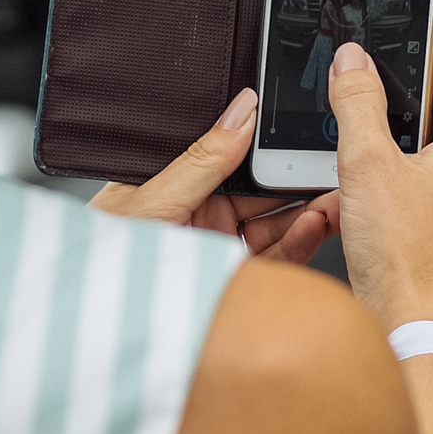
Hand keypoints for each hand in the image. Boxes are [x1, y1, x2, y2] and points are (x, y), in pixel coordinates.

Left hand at [90, 88, 336, 261]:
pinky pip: (277, 258)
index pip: (238, 159)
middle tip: (332, 169)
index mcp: (182, 184)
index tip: (303, 135)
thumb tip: (240, 112)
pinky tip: (315, 225)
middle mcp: (206, 214)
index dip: (272, 148)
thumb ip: (202, 160)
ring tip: (333, 199)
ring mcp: (223, 248)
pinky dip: (301, 242)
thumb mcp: (152, 199)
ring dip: (311, 212)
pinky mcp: (236, 279)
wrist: (99, 321)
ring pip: (280, 226)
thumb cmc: (107, 257)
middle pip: (267, 192)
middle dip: (303, 182)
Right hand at [328, 43, 432, 341]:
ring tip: (366, 159)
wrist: (419, 338)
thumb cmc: (408, 262)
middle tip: (368, 99)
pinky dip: (410, 186)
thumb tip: (353, 61)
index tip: (410, 28)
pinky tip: (374, 202)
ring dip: (407, 148)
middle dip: (410, 101)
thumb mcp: (366, 165)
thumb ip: (357, 102)